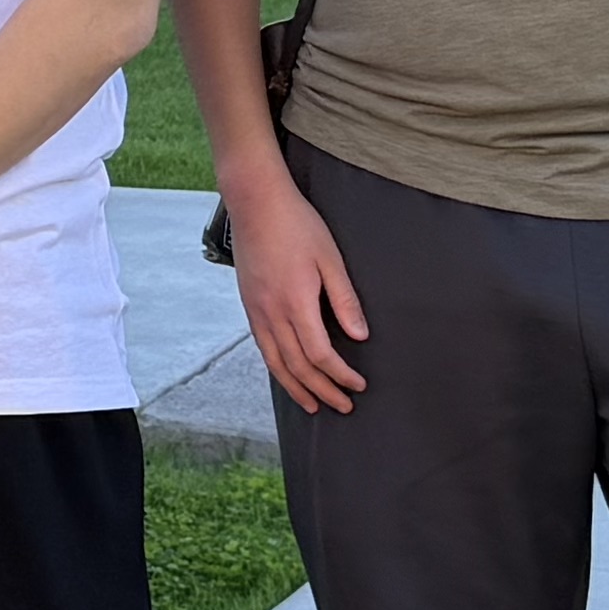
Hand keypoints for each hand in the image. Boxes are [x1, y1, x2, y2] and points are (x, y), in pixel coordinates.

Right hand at [221, 170, 367, 415]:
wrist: (255, 202)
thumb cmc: (298, 225)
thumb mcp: (330, 258)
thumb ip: (345, 299)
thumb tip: (360, 336)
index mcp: (296, 303)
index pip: (320, 355)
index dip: (340, 375)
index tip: (358, 385)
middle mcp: (272, 313)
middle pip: (298, 366)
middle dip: (322, 390)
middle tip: (343, 406)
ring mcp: (256, 311)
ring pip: (276, 363)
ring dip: (296, 388)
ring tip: (313, 405)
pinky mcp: (249, 305)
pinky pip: (263, 347)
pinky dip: (277, 368)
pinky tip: (288, 374)